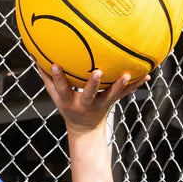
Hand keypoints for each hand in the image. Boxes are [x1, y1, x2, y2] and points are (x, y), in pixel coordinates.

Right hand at [34, 62, 150, 135]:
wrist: (85, 128)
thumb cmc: (68, 105)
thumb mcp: (55, 94)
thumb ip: (47, 76)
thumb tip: (35, 53)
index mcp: (70, 101)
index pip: (62, 89)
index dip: (58, 78)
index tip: (55, 64)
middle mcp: (85, 104)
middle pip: (89, 94)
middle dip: (93, 84)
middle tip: (97, 71)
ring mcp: (101, 104)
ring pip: (112, 95)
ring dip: (120, 85)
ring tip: (128, 74)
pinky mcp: (113, 102)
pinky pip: (126, 93)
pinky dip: (136, 84)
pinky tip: (147, 74)